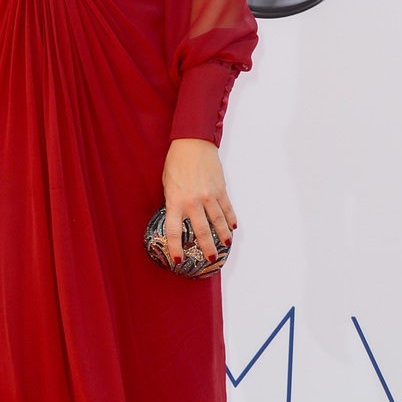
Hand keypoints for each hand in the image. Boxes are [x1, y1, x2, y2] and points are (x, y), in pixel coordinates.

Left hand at [161, 138, 236, 265]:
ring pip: (218, 221)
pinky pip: (227, 208)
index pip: (174, 231)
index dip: (175, 248)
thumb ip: (174, 202)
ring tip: (226, 244)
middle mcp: (193, 202)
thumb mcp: (168, 184)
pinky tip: (233, 226)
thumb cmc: (176, 163)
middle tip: (210, 258)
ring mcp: (208, 196)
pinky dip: (230, 218)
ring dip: (222, 235)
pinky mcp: (220, 189)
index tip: (178, 259)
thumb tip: (179, 217)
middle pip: (201, 231)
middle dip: (206, 247)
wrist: (192, 143)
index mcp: (175, 201)